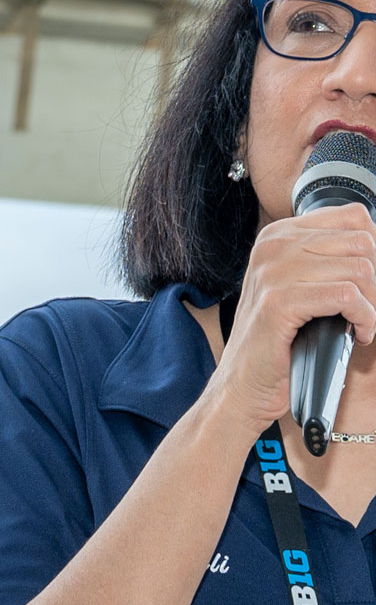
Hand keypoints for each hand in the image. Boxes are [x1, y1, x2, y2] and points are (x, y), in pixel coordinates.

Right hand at [210, 201, 375, 438]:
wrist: (242, 387)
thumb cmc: (275, 343)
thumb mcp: (299, 288)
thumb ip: (328, 262)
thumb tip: (374, 250)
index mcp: (278, 236)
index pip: (354, 217)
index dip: (374, 253)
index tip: (370, 286)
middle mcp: (272, 247)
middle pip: (362, 242)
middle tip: (368, 310)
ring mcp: (273, 273)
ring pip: (360, 270)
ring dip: (372, 305)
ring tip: (361, 326)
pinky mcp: (279, 303)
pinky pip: (348, 297)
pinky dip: (365, 319)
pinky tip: (357, 335)